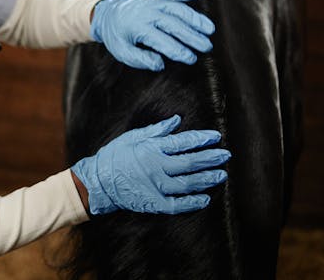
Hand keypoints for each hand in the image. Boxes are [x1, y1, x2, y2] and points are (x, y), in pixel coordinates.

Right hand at [71, 115, 229, 214]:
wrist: (97, 181)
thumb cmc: (114, 156)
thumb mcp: (133, 136)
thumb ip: (157, 129)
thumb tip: (177, 120)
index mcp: (152, 148)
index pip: (183, 142)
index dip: (202, 139)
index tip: (216, 137)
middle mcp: (157, 167)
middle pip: (190, 162)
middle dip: (210, 158)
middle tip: (226, 155)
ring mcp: (156, 186)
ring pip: (187, 183)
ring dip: (206, 179)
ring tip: (221, 175)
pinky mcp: (153, 202)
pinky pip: (177, 204)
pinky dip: (192, 203)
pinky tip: (205, 199)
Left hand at [90, 0, 214, 70]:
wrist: (108, 14)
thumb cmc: (117, 36)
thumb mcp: (122, 52)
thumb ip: (140, 59)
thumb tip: (160, 63)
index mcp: (137, 27)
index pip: (162, 41)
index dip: (178, 51)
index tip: (191, 59)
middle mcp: (147, 12)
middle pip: (174, 25)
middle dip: (191, 36)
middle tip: (207, 47)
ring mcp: (153, 2)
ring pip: (177, 8)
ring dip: (195, 18)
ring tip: (210, 29)